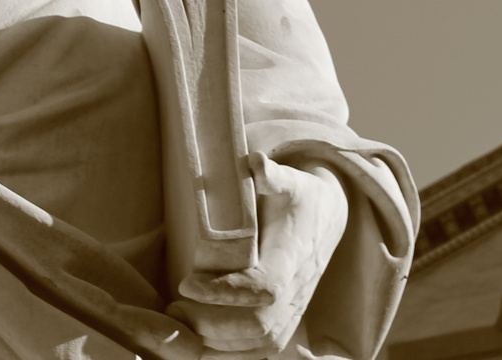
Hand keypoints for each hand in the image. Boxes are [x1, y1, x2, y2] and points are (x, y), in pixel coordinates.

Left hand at [169, 156, 349, 358]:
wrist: (327, 219)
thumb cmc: (299, 197)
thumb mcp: (291, 180)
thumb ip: (273, 175)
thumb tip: (255, 161)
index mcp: (293, 259)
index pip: (262, 288)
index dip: (225, 292)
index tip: (188, 283)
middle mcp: (296, 294)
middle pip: (256, 327)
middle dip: (211, 322)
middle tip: (174, 305)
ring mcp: (292, 314)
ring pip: (256, 347)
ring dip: (213, 343)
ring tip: (177, 323)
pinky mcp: (284, 325)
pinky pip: (258, 354)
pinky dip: (225, 357)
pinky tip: (195, 347)